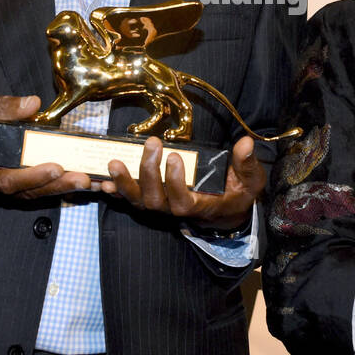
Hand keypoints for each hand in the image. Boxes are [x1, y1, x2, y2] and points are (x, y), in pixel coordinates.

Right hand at [0, 93, 93, 200]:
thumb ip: (1, 106)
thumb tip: (33, 104)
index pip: (4, 180)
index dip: (31, 176)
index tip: (56, 166)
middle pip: (22, 193)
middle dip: (54, 186)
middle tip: (83, 179)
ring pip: (28, 196)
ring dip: (58, 189)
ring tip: (87, 182)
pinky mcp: (2, 188)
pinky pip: (28, 191)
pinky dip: (51, 186)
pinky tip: (74, 181)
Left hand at [102, 135, 263, 230]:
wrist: (225, 209)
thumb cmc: (237, 192)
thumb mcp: (250, 180)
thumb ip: (246, 164)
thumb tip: (245, 143)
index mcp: (201, 206)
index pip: (182, 201)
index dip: (175, 182)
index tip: (174, 156)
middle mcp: (177, 210)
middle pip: (155, 200)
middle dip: (149, 173)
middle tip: (152, 144)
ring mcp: (162, 207)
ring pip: (138, 202)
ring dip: (125, 183)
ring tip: (114, 163)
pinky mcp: (151, 201)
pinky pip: (129, 200)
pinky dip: (116, 191)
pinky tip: (104, 182)